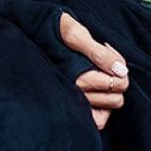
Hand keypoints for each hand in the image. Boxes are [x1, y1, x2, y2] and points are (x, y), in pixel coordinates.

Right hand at [60, 13, 128, 129]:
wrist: (29, 33)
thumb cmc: (51, 30)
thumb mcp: (75, 33)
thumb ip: (99, 52)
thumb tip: (121, 70)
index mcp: (78, 75)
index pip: (119, 82)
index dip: (120, 65)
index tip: (106, 50)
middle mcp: (75, 92)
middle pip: (117, 97)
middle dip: (117, 79)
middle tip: (104, 61)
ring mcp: (73, 100)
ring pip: (110, 106)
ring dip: (111, 91)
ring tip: (99, 73)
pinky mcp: (71, 104)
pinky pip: (97, 119)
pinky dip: (103, 110)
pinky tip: (99, 93)